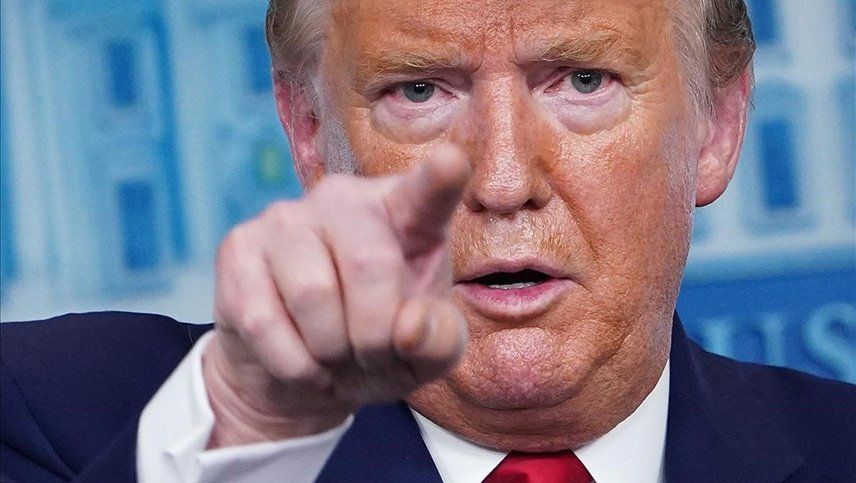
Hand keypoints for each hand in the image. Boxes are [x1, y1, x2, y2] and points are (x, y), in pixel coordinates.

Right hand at [203, 144, 470, 447]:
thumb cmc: (377, 350)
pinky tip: (302, 364)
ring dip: (330, 351)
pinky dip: (293, 365)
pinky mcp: (238, 248)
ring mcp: (286, 218)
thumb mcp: (424, 357)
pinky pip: (264, 320)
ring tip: (335, 356)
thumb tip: (408, 326)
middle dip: (374, 335)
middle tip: (371, 356)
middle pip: (368, 264)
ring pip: (312, 294)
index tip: (451, 162)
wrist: (303, 376)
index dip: (440, 178)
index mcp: (405, 215)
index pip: (427, 191)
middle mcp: (345, 200)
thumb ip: (438, 342)